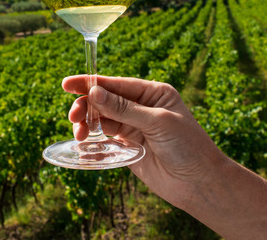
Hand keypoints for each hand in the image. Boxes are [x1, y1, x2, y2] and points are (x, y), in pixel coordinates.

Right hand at [63, 75, 225, 210]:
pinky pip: (104, 140)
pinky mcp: (128, 147)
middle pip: (104, 101)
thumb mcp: (157, 122)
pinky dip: (92, 141)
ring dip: (86, 124)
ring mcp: (133, 127)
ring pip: (101, 119)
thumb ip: (124, 109)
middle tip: (73, 117)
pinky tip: (83, 145)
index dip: (90, 83)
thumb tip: (94, 92)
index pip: (116, 84)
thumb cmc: (188, 146)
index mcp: (152, 93)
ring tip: (79, 134)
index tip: (67, 84)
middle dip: (86, 106)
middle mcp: (141, 107)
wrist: (199, 183)